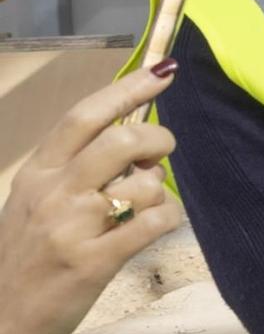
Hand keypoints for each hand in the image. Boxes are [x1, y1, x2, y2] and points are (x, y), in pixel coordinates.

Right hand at [0, 65, 182, 333]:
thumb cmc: (25, 258)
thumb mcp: (33, 203)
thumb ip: (74, 170)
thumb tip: (131, 138)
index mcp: (37, 173)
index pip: (83, 116)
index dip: (128, 89)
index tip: (164, 71)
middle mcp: (52, 193)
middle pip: (120, 141)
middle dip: (158, 138)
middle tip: (162, 151)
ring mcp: (72, 227)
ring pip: (142, 183)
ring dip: (160, 187)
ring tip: (147, 202)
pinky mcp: (94, 262)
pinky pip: (152, 223)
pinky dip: (168, 218)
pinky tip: (157, 225)